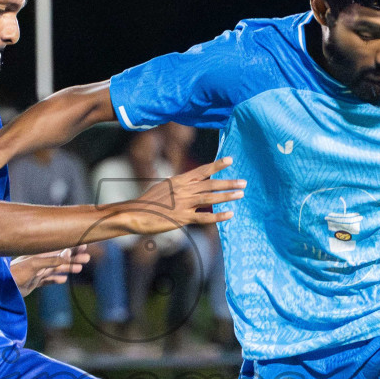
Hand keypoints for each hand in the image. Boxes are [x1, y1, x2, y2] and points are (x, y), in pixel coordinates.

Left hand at [10, 248, 88, 295]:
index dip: (71, 247)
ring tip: (80, 269)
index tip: (83, 245)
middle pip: (60, 259)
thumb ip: (51, 260)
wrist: (4, 288)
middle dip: (73, 258)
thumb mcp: (35, 265)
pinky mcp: (34, 282)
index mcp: (40, 255)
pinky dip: (56, 279)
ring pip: (56, 269)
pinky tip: (63, 280)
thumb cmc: (16, 273)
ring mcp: (37, 272)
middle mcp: (40, 262)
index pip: (59, 249)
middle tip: (87, 258)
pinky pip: (48, 280)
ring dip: (68, 269)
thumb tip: (68, 254)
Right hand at [123, 158, 244, 235]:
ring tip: (240, 194)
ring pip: (210, 198)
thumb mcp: (163, 187)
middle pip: (210, 183)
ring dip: (227, 196)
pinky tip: (229, 214)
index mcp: (179, 180)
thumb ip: (176, 184)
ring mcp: (183, 204)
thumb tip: (182, 179)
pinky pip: (204, 217)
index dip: (217, 165)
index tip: (230, 160)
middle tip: (243, 182)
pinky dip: (218, 215)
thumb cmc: (149, 201)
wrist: (136, 213)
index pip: (202, 170)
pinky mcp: (183, 218)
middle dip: (228, 182)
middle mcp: (183, 190)